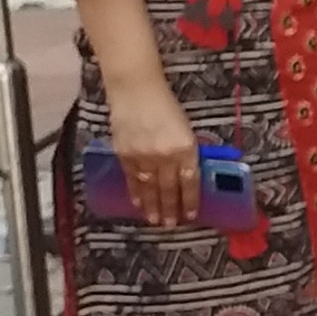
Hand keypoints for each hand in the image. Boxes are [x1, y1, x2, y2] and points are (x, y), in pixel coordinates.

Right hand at [105, 80, 201, 224]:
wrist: (137, 90)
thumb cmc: (165, 106)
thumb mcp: (185, 129)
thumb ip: (186, 152)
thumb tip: (186, 174)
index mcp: (186, 148)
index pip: (190, 182)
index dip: (190, 201)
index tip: (191, 215)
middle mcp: (165, 156)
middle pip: (169, 189)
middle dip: (170, 210)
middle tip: (170, 225)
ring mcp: (143, 156)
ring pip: (149, 188)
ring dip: (152, 207)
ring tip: (154, 221)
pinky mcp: (125, 154)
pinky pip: (131, 179)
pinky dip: (135, 192)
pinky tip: (138, 203)